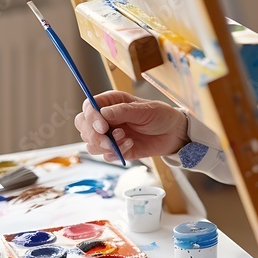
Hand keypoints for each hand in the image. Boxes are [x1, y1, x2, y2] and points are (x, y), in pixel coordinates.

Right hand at [74, 91, 188, 162]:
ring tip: (126, 140)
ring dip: (105, 145)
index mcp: (112, 102)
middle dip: (93, 135)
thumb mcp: (146, 110)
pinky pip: (105, 155)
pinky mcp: (115, 149)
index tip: (103, 127)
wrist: (174, 134)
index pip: (89, 107)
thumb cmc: (161, 115)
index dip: (91, 117)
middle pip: (83, 126)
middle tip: (110, 140)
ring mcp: (109, 134)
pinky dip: (116, 153)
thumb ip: (124, 111)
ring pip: (91, 143)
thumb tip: (103, 113)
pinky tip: (131, 145)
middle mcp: (106, 118)